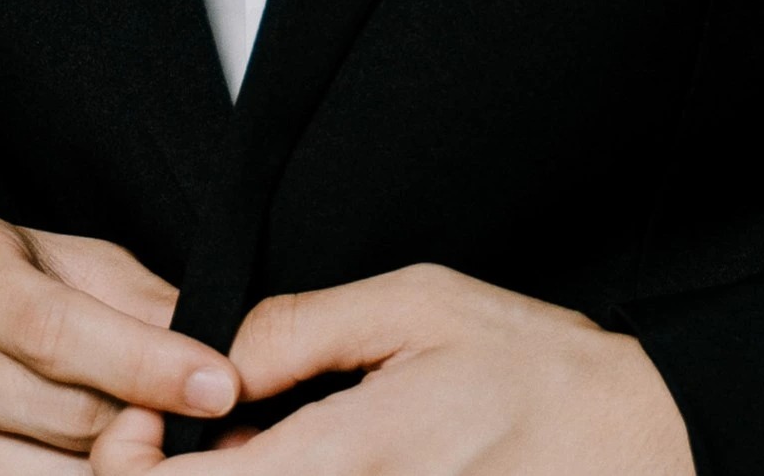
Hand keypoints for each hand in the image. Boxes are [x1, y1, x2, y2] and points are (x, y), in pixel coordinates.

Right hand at [0, 213, 239, 473]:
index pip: (58, 331)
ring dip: (115, 465)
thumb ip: (124, 293)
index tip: (219, 383)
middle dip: (147, 420)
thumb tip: (210, 336)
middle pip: (63, 412)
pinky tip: (100, 463)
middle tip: (213, 420)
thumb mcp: (40, 254)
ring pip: (46, 474)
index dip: (145, 363)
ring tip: (160, 444)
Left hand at [91, 263, 691, 474]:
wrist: (633, 445)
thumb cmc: (533, 369)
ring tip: (244, 444)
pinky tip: (298, 461)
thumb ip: (302, 331)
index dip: (136, 469)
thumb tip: (216, 359)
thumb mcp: (417, 304)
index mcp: (351, 458)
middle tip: (182, 433)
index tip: (131, 427)